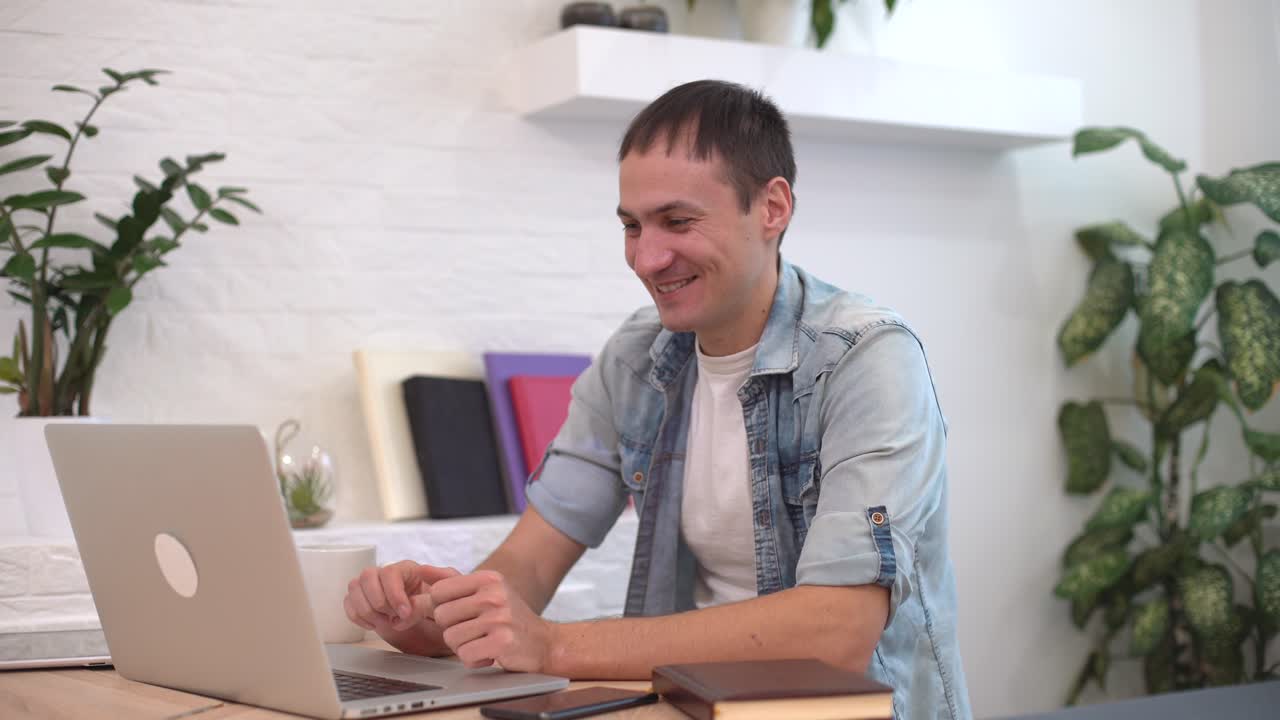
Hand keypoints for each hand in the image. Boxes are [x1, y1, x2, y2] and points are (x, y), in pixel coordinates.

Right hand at [344, 560, 459, 655]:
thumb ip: (427, 603)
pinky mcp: (364, 602)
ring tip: (385, 622)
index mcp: (408, 569)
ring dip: (366, 609)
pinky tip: (374, 625)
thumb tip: (406, 609)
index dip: (394, 594)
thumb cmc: (440, 608)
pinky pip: (348, 602)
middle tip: (393, 618)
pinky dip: (357, 616)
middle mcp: (387, 574)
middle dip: (378, 602)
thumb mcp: (444, 601)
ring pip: (354, 587)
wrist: (435, 626)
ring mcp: (373, 587)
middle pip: (367, 576)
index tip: (404, 613)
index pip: (390, 572)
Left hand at [430, 570, 555, 671]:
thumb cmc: (511, 619)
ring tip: (483, 642)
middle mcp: (494, 594)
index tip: (461, 615)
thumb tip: (422, 571)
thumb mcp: (488, 591)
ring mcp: (499, 617)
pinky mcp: (502, 641)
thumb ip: (455, 583)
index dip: (444, 608)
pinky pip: (464, 654)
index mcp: (488, 578)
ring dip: (464, 647)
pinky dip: (474, 660)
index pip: (439, 591)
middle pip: (442, 616)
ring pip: (451, 638)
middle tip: (475, 632)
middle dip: (453, 630)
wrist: (545, 643)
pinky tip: (490, 654)